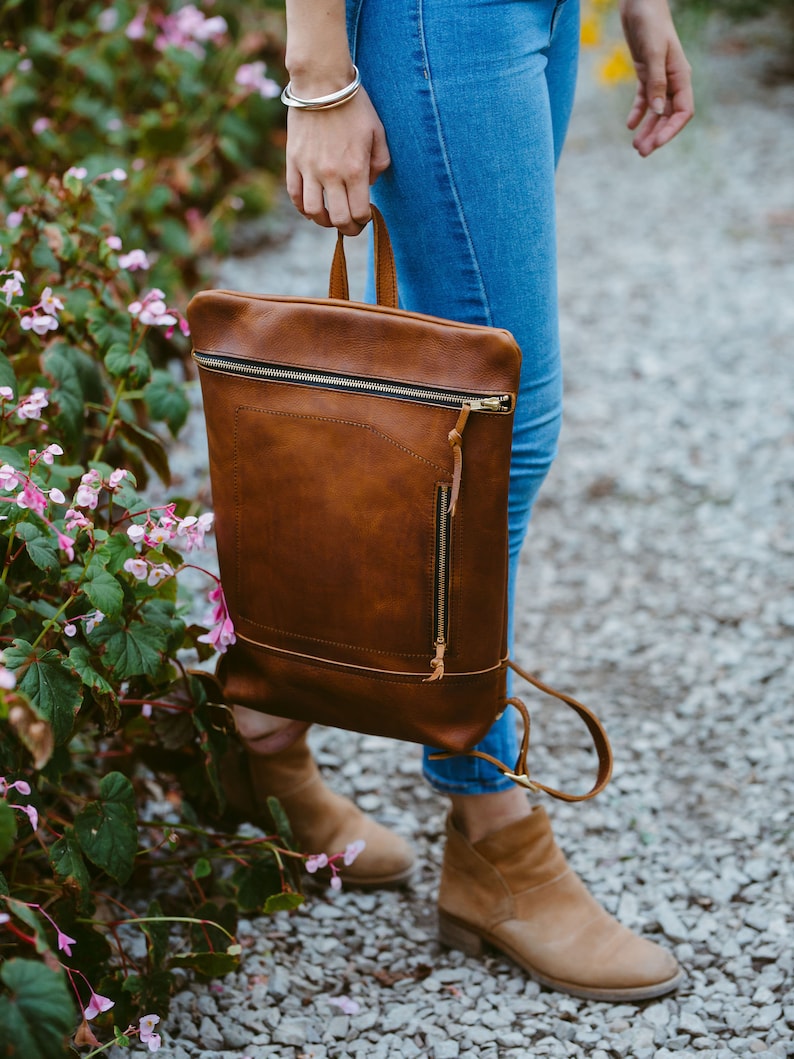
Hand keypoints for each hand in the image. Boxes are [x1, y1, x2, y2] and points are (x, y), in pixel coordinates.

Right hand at [285, 88, 390, 234]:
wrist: (321, 82)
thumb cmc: (354, 106)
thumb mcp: (378, 133)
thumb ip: (379, 164)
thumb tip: (369, 184)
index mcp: (355, 169)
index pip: (359, 213)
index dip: (364, 220)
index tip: (365, 215)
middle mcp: (331, 174)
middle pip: (338, 219)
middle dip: (348, 228)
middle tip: (351, 225)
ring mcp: (309, 169)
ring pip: (314, 212)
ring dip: (324, 221)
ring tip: (331, 217)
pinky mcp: (293, 162)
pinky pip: (295, 195)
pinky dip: (303, 207)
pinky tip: (312, 207)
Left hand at [619, 0, 693, 156]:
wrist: (640, 2)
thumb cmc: (650, 22)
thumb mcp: (653, 52)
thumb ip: (656, 81)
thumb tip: (658, 110)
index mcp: (681, 76)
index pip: (683, 111)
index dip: (671, 130)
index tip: (656, 144)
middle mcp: (673, 80)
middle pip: (668, 116)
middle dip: (657, 135)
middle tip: (641, 153)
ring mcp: (659, 77)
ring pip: (656, 111)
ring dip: (648, 129)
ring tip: (636, 146)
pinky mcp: (646, 73)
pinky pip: (644, 99)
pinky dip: (638, 113)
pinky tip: (630, 126)